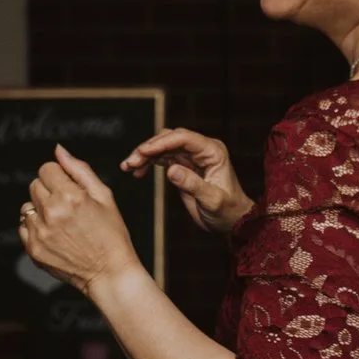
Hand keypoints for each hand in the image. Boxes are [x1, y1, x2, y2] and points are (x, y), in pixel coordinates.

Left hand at [20, 145, 142, 294]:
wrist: (109, 271)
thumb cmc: (112, 233)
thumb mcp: (105, 196)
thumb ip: (80, 170)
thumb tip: (59, 150)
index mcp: (70, 196)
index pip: (46, 169)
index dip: (59, 175)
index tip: (70, 187)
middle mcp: (51, 212)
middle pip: (35, 185)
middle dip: (50, 190)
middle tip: (69, 205)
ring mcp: (39, 232)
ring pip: (27, 206)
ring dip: (41, 210)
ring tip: (62, 223)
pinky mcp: (32, 248)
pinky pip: (24, 227)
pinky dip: (36, 228)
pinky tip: (55, 235)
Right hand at [120, 127, 255, 238]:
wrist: (231, 220)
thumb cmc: (227, 210)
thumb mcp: (212, 200)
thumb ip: (193, 184)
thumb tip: (171, 169)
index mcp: (213, 152)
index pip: (184, 138)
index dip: (161, 142)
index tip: (142, 152)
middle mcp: (202, 150)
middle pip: (170, 139)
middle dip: (148, 148)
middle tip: (130, 162)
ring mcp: (192, 156)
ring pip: (163, 146)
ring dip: (144, 154)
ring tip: (127, 167)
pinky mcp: (184, 166)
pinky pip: (162, 157)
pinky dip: (148, 162)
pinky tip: (136, 171)